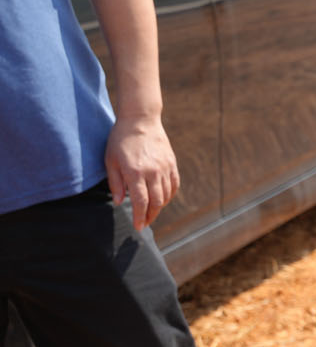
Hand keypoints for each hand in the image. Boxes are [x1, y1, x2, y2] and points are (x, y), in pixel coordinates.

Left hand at [105, 115, 178, 230]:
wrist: (140, 120)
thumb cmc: (120, 141)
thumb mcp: (110, 161)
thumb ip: (115, 183)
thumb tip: (119, 202)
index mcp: (135, 172)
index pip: (140, 202)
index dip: (139, 216)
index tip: (138, 227)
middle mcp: (152, 171)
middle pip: (156, 202)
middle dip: (150, 216)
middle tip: (144, 223)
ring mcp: (164, 167)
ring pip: (167, 195)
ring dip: (159, 207)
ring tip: (151, 213)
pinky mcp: (172, 163)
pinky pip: (174, 185)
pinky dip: (169, 195)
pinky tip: (162, 199)